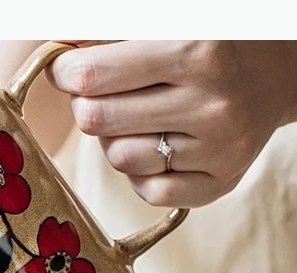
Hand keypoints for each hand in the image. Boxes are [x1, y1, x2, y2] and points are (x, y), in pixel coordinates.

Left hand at [48, 41, 296, 206]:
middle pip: (96, 119)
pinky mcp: (221, 183)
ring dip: (113, 140)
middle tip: (99, 95)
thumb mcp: (169, 21)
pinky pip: (149, 192)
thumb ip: (112, 30)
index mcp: (197, 47)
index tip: (65, 70)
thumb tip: (56, 43)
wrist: (282, 73)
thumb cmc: (210, 42)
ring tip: (134, 120)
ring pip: (119, 159)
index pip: (90, 75)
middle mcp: (212, 102)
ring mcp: (219, 148)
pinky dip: (141, 173)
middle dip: (87, 105)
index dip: (65, 72)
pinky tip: (157, 147)